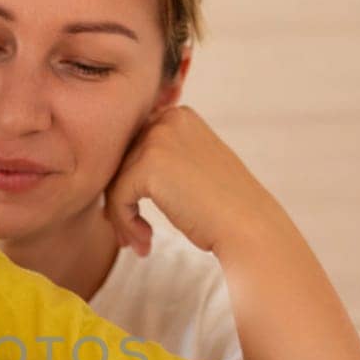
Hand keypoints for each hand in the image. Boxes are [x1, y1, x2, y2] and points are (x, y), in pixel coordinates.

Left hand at [103, 104, 281, 259]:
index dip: (129, 185)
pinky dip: (126, 225)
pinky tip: (145, 243)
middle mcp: (167, 119)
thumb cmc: (223, 207)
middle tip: (134, 236)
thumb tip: (110, 175)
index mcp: (179, 116)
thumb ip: (159, 161)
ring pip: (114, 182)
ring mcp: (157, 139)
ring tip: (141, 243)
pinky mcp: (148, 165)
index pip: (132, 148)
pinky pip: (116, 199)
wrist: (249, 227)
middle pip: (119, 163)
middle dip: (121, 202)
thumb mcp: (191, 169)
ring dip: (123, 218)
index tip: (138, 217)